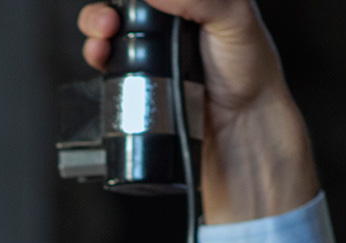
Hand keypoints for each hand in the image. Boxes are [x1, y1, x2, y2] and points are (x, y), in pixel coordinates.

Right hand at [77, 0, 317, 222]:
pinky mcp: (138, 79)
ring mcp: (151, 51)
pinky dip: (96, 55)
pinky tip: (100, 57)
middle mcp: (168, 21)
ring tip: (101, 40)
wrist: (241, 127)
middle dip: (104, 10)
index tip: (127, 3)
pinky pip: (107, 62)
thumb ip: (199, 0)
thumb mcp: (234, 19)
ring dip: (95, 28)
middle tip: (109, 21)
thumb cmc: (250, 72)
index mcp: (192, 1)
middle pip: (124, 6)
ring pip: (108, 29)